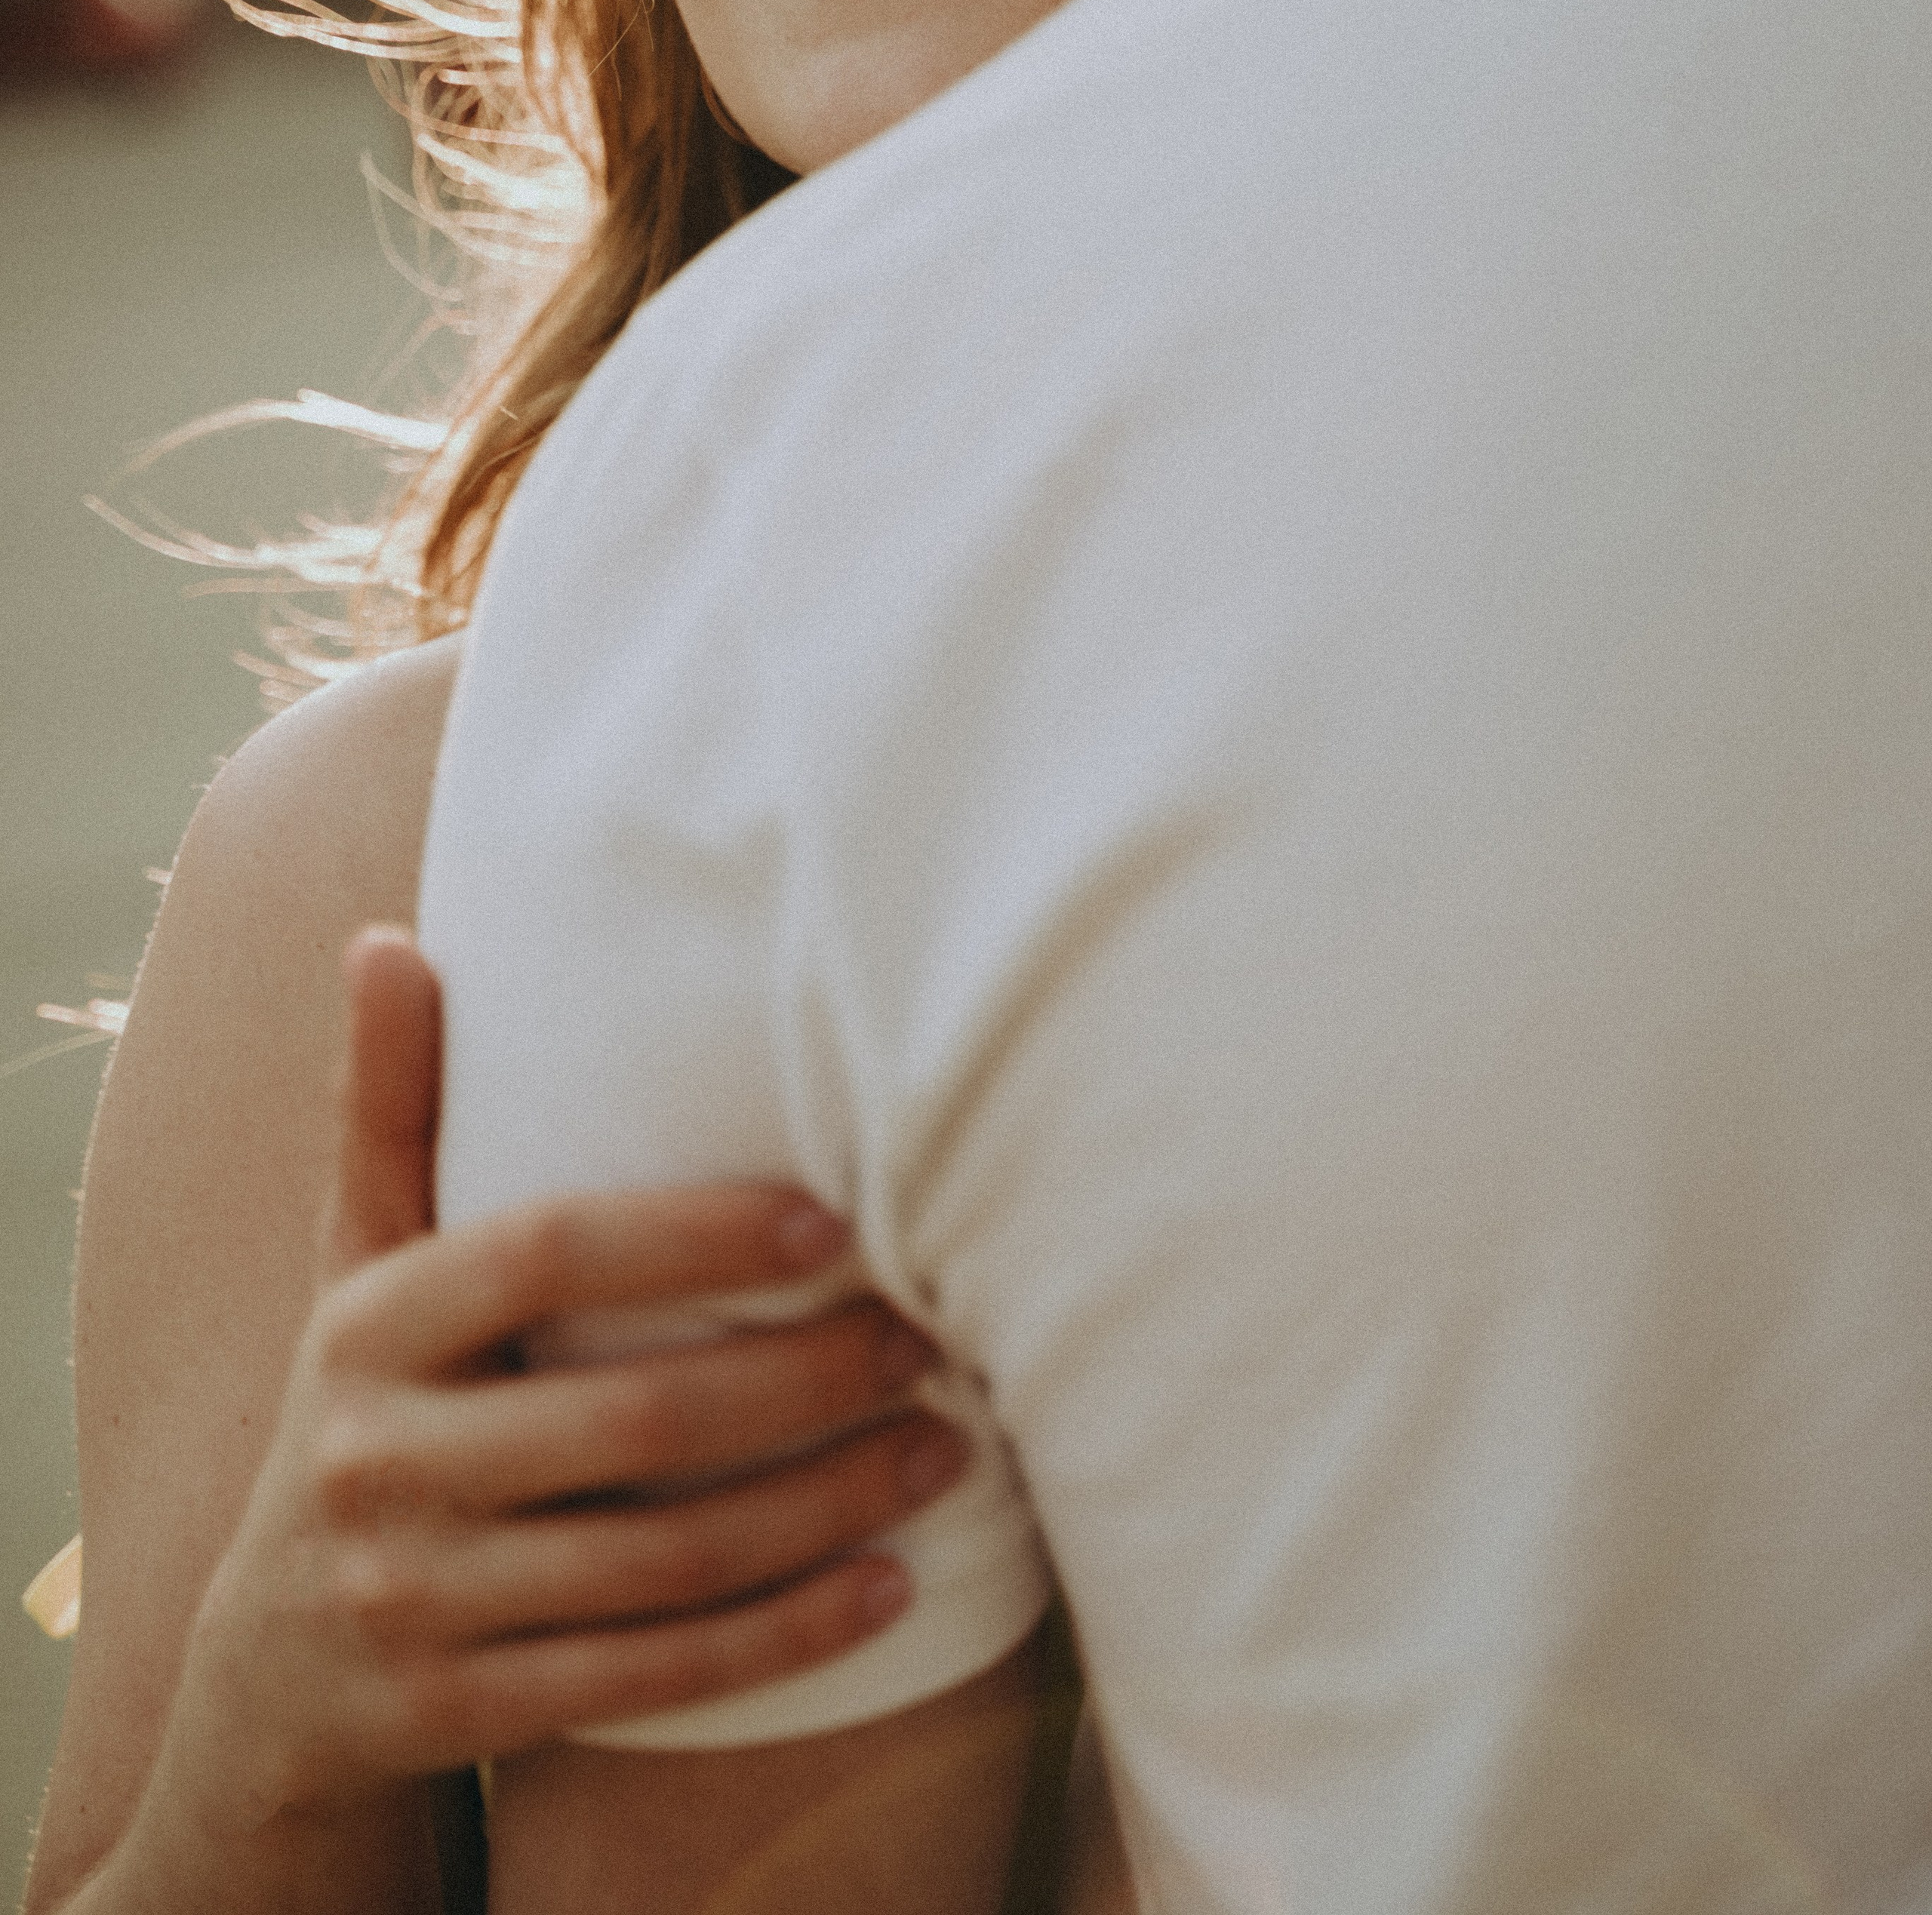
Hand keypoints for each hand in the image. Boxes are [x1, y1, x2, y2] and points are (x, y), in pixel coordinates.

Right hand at [167, 928, 964, 1833]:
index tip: (833, 1221)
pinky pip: (655, 1675)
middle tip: (929, 1339)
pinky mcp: (460, 1717)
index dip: (692, 1235)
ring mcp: (414, 1603)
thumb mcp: (356, 1268)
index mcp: (367, 1327)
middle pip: (633, 1417)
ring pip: (664, 1559)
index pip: (544, 1254)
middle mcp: (378, 1463)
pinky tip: (892, 1587)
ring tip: (946, 1447)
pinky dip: (785, 1635)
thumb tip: (390, 937)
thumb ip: (390, 1111)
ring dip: (827, 1505)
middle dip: (804, 1382)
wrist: (267, 1674)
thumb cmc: (369, 1411)